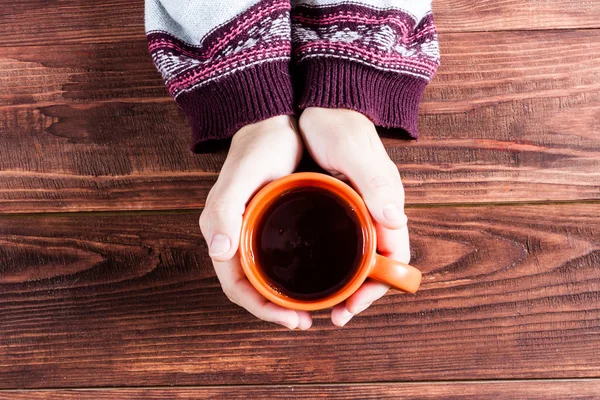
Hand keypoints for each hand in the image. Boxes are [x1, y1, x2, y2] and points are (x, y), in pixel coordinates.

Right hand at [199, 116, 311, 329]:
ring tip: (315, 307)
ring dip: (286, 298)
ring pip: (267, 278)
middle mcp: (236, 237)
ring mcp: (255, 232)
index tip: (291, 319)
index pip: (237, 286)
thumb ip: (225, 209)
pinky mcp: (272, 224)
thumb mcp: (241, 176)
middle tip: (306, 319)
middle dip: (276, 310)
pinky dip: (295, 275)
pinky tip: (318, 277)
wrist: (274, 122)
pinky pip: (280, 259)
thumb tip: (219, 251)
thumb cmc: (258, 147)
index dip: (261, 309)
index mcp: (223, 233)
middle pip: (253, 289)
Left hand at [299, 107, 409, 326]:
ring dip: (345, 285)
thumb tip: (395, 219)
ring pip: (358, 260)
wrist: (322, 103)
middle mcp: (375, 213)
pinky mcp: (337, 207)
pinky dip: (331, 265)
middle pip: (376, 266)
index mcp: (387, 205)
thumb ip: (375, 182)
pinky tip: (309, 274)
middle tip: (333, 315)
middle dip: (359, 295)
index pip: (394, 258)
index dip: (378, 287)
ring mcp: (356, 212)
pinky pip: (341, 245)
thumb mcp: (353, 151)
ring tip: (321, 304)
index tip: (352, 306)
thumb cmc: (338, 124)